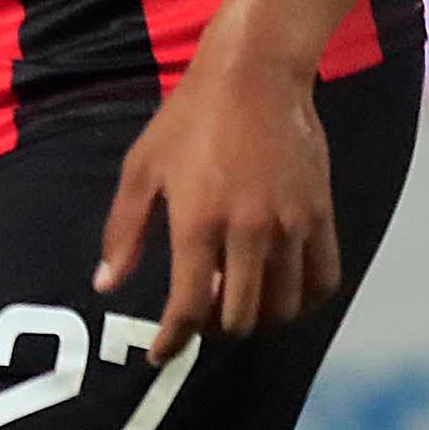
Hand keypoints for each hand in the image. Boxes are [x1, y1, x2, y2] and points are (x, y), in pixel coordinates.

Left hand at [97, 44, 340, 361]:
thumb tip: (105, 283)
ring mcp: (290, 226)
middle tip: (200, 316)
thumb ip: (123, 231)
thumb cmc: (188, 120)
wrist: (255, 75)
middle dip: (215, 330)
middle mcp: (248, 232)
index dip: (173, 341)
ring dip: (258, 318)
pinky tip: (281, 292)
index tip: (161, 354)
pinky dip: (303, 301)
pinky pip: (323, 281)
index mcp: (197, 222)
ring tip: (237, 301)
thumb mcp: (141, 169)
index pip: (188, 308)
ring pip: (284, 308)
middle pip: (241, 317)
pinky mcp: (320, 215)